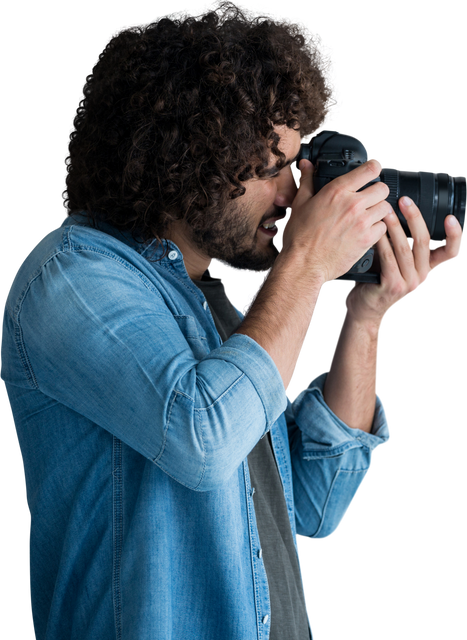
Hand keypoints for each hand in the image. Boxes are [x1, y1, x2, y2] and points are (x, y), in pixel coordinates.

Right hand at [281, 157, 389, 282]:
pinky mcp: (366, 240)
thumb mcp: (299, 205)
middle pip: (383, 188)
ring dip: (379, 210)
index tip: (374, 167)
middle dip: (378, 191)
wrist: (304, 265)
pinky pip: (383, 227)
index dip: (375, 165)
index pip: (369, 169)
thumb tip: (306, 165)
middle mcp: (352, 204)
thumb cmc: (299, 238)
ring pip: (386, 208)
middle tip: (370, 197)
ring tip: (368, 216)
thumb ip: (306, 181)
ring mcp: (361, 222)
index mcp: (336, 191)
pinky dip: (378, 228)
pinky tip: (366, 231)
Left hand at [342, 196, 464, 323]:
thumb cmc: (380, 283)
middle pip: (424, 242)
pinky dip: (382, 240)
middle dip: (414, 217)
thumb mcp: (400, 265)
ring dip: (394, 225)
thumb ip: (407, 247)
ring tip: (385, 210)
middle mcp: (424, 277)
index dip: (455, 236)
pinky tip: (376, 230)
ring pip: (404, 247)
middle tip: (404, 200)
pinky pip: (387, 257)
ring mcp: (409, 283)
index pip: (452, 253)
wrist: (366, 311)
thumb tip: (403, 214)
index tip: (450, 218)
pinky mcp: (393, 285)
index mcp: (430, 270)